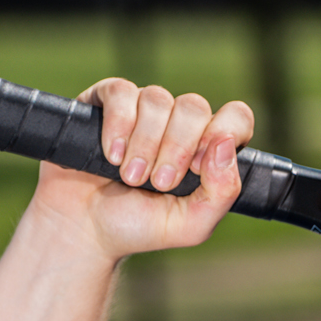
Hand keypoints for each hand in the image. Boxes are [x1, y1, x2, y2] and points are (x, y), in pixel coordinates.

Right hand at [32, 79, 255, 261]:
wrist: (85, 229)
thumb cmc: (140, 227)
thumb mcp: (192, 225)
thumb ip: (222, 192)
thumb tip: (226, 144)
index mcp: (206, 150)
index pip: (236, 117)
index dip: (224, 132)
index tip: (199, 166)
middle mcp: (178, 124)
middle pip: (194, 107)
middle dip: (177, 148)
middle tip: (159, 183)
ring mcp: (143, 109)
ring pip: (157, 99)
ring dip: (145, 144)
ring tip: (130, 177)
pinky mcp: (107, 101)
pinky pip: (121, 92)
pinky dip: (118, 125)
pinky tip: (111, 155)